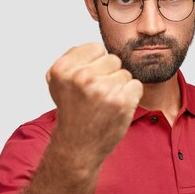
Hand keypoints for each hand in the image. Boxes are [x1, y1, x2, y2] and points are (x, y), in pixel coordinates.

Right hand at [46, 43, 142, 170]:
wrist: (78, 146)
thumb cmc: (73, 111)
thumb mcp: (58, 81)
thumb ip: (73, 58)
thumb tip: (95, 47)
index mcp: (63, 69)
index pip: (96, 48)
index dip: (96, 65)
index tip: (88, 82)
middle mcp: (81, 77)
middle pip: (113, 59)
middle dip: (109, 75)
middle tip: (97, 96)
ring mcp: (102, 90)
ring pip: (125, 74)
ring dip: (120, 88)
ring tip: (105, 104)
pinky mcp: (121, 102)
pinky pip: (136, 86)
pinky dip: (130, 97)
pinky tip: (116, 109)